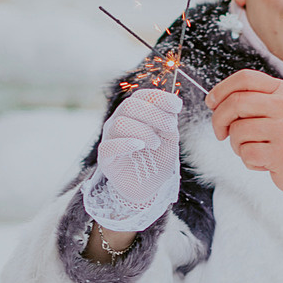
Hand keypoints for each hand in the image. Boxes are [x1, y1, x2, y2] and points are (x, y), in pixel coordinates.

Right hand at [83, 86, 180, 227]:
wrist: (149, 186)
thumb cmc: (157, 159)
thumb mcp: (169, 139)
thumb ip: (169, 122)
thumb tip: (172, 106)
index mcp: (134, 114)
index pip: (141, 96)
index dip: (159, 97)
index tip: (177, 105)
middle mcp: (119, 121)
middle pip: (129, 105)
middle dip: (154, 114)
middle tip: (170, 128)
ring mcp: (110, 138)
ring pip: (120, 123)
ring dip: (143, 131)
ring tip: (155, 144)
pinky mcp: (105, 158)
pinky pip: (109, 146)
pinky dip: (125, 144)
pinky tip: (139, 146)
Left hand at [206, 73, 282, 199]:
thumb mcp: (279, 109)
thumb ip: (252, 101)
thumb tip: (215, 102)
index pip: (245, 78)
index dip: (221, 89)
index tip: (211, 103)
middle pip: (235, 103)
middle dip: (219, 120)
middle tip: (220, 133)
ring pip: (238, 132)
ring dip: (237, 145)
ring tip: (255, 149)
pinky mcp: (281, 153)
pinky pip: (247, 154)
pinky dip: (250, 161)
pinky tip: (266, 162)